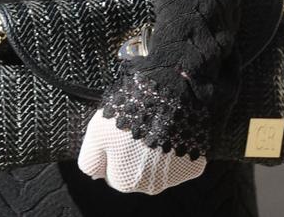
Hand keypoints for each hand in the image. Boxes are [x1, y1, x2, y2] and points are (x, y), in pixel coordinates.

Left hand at [76, 111, 205, 194]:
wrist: (168, 96)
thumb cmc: (129, 114)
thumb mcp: (96, 132)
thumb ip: (89, 159)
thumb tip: (93, 174)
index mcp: (124, 182)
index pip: (113, 173)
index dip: (114, 152)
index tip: (118, 135)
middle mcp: (149, 187)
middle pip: (137, 172)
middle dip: (135, 154)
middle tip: (137, 127)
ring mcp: (173, 177)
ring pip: (159, 167)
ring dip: (156, 152)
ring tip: (155, 125)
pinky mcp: (194, 165)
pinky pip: (181, 159)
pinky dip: (177, 147)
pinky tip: (172, 130)